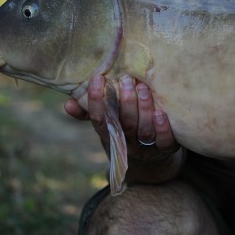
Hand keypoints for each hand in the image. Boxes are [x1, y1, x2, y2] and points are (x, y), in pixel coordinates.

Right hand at [64, 74, 179, 166]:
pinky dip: (163, 129)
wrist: (152, 156)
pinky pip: (165, 142)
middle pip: (125, 125)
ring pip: (144, 131)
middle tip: (127, 79)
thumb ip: (88, 112)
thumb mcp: (107, 122)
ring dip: (144, 110)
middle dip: (125, 102)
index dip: (96, 101)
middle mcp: (128, 143)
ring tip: (144, 88)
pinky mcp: (166, 149)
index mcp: (110, 134)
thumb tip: (68, 103)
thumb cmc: (125, 129)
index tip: (97, 78)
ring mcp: (147, 148)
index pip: (99, 120)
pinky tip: (161, 113)